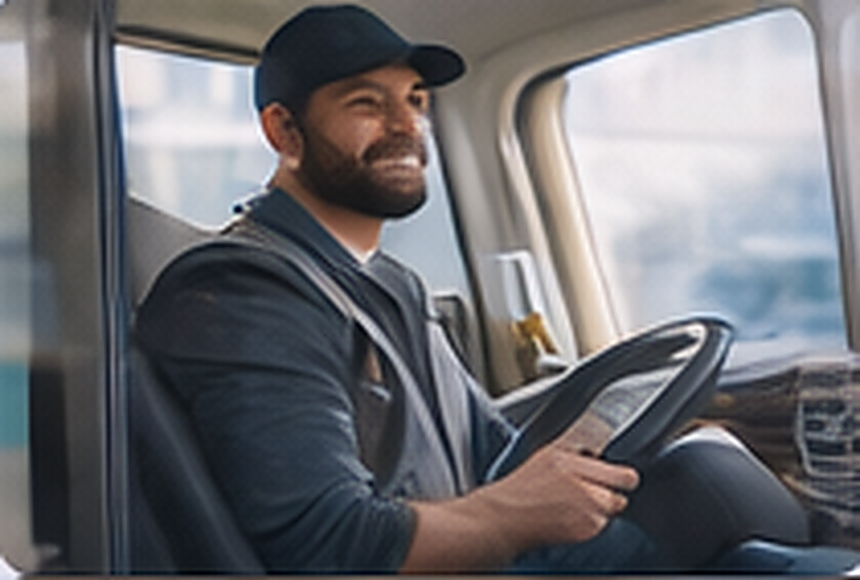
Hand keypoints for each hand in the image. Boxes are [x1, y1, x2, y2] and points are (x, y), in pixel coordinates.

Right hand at [402, 438, 638, 571]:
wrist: (496, 520)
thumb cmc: (512, 494)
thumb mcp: (540, 461)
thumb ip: (569, 455)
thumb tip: (594, 452)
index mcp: (562, 453)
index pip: (605, 443)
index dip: (617, 463)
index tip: (621, 469)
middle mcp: (576, 472)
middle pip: (625, 476)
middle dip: (619, 486)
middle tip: (609, 492)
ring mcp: (584, 498)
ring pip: (615, 503)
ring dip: (604, 509)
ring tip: (576, 510)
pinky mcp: (586, 523)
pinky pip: (603, 524)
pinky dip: (592, 526)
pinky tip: (569, 523)